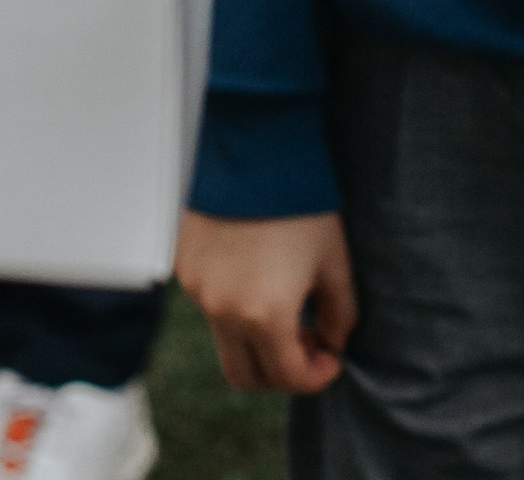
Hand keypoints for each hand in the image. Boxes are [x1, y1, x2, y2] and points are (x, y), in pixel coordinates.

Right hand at [175, 207, 357, 395]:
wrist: (256, 146)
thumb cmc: (300, 202)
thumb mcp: (335, 262)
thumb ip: (339, 315)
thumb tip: (330, 343)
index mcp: (264, 314)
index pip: (288, 377)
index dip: (316, 376)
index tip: (331, 357)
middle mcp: (223, 308)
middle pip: (244, 376)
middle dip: (278, 371)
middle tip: (304, 343)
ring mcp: (198, 288)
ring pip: (224, 340)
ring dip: (254, 339)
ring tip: (281, 302)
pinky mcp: (184, 264)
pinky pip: (208, 303)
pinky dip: (232, 305)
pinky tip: (255, 273)